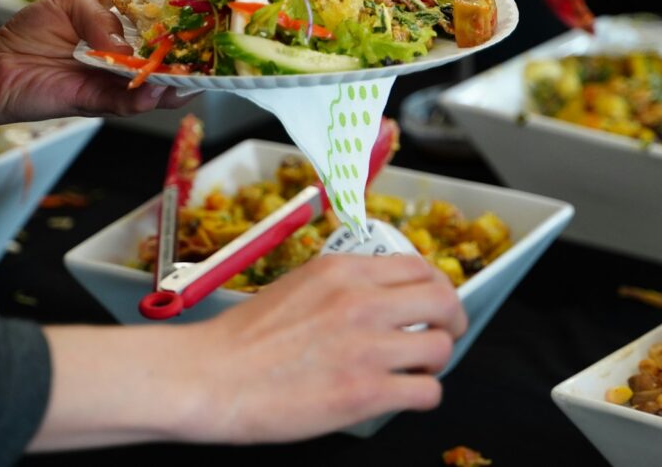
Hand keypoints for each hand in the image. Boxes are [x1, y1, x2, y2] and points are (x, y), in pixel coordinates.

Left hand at [0, 0, 189, 123]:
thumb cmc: (29, 33)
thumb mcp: (69, 3)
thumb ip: (99, 16)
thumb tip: (122, 45)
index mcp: (119, 37)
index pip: (157, 36)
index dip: (178, 36)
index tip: (200, 33)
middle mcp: (120, 64)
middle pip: (162, 67)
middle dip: (186, 67)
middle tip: (206, 64)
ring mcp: (109, 85)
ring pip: (149, 90)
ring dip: (171, 88)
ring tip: (187, 82)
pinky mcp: (93, 102)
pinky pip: (123, 103)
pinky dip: (140, 99)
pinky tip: (154, 91)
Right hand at [176, 254, 466, 442]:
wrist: (210, 377)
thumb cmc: (242, 339)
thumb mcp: (298, 286)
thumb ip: (344, 286)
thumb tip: (381, 295)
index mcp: (343, 271)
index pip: (419, 266)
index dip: (436, 286)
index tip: (433, 301)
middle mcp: (361, 302)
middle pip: (443, 300)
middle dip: (451, 320)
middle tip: (443, 334)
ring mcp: (367, 347)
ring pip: (441, 348)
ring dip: (436, 362)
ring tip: (418, 370)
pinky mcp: (366, 392)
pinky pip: (428, 392)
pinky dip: (423, 396)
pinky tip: (404, 396)